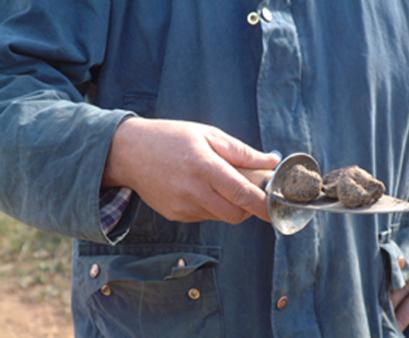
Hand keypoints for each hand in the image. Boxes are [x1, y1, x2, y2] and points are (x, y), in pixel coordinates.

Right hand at [103, 118, 279, 223]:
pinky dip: (211, 205)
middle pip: (235, 214)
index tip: (278, 208)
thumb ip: (241, 152)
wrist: (128, 153)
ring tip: (217, 181)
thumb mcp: (207, 134)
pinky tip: (198, 187)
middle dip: (248, 207)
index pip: (242, 194)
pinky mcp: (175, 215)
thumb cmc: (170, 138)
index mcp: (204, 167)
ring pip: (220, 216)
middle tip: (247, 188)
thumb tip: (271, 162)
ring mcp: (182, 207)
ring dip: (229, 204)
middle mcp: (193, 192)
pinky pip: (204, 216)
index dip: (264, 204)